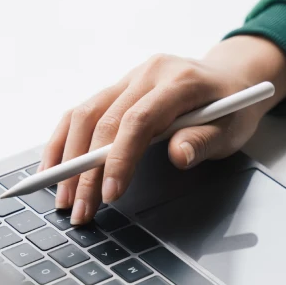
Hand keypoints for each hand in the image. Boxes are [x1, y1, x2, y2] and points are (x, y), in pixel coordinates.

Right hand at [40, 36, 285, 223]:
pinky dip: (62, 141)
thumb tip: (179, 156)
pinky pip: (80, 113)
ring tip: (61, 197)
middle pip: (103, 121)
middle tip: (80, 211)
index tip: (110, 194)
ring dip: (66, 159)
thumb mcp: (231, 129)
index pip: (137, 120)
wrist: (231, 77)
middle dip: (86, 171)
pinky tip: (52, 168)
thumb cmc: (232, 108)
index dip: (119, 159)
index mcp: (178, 81)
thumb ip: (203, 141)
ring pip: (83, 115)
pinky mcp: (115, 89)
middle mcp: (147, 74)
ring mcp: (127, 78)